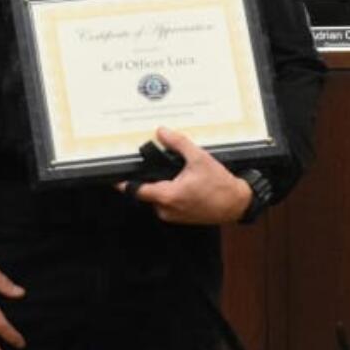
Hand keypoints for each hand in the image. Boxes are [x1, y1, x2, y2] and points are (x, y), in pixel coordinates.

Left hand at [118, 126, 253, 225]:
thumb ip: (178, 143)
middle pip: (147, 191)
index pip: (136, 190)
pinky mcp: (180, 218)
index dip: (124, 183)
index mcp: (167, 195)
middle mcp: (167, 209)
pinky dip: (171, 193)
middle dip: (152, 178)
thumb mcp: (199, 158)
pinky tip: (185, 184)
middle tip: (163, 166)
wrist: (235, 204)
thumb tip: (162, 132)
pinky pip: (168, 203)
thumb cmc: (220, 185)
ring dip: (163, 186)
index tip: (113, 177)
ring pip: (158, 197)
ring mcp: (173, 215)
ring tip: (179, 175)